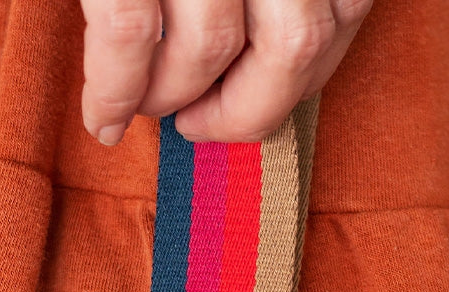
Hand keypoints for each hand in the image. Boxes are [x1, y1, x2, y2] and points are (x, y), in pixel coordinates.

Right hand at [79, 0, 370, 143]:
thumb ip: (271, 11)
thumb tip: (279, 88)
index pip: (344, 14)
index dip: (301, 77)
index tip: (252, 94)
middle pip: (294, 47)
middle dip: (246, 110)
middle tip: (197, 122)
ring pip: (214, 45)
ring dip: (173, 98)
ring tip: (147, 105)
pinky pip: (129, 36)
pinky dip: (114, 91)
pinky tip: (104, 121)